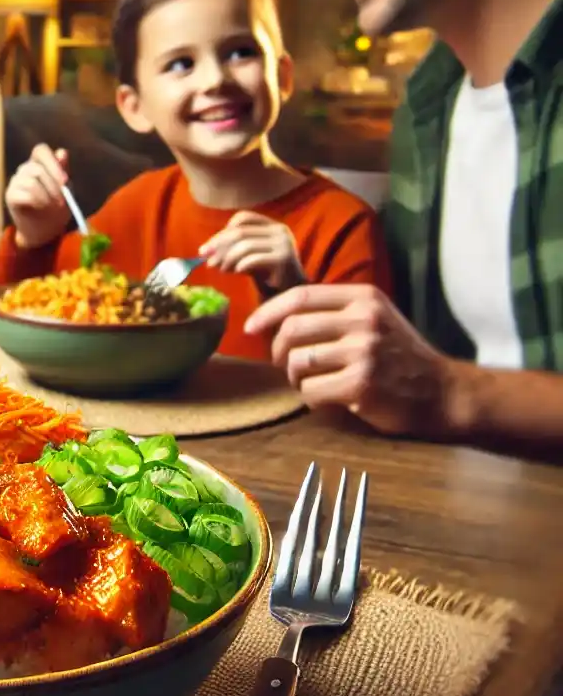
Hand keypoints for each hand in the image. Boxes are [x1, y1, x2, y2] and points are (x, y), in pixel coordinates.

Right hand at [4, 144, 69, 249]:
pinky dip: (37, 202)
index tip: (65, 180)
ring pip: (31, 182)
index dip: (52, 162)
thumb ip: (62, 171)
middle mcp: (25, 169)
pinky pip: (25, 194)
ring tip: (52, 205)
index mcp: (39, 163)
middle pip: (37, 168)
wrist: (45, 230)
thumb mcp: (65, 189)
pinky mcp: (10, 195)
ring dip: (46, 196)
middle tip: (62, 200)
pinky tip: (41, 207)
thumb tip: (62, 152)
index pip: (41, 150)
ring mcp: (16, 181)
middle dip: (53, 186)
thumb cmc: (56, 207)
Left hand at [199, 211, 304, 292]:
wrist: (290, 295)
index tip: (206, 249)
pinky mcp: (284, 260)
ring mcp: (284, 244)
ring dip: (227, 258)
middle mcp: (280, 230)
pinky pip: (254, 258)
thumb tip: (203, 251)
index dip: (221, 232)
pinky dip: (240, 265)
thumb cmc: (267, 274)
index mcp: (271, 225)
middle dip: (218, 246)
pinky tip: (235, 272)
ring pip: (245, 245)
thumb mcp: (248, 256)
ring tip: (221, 270)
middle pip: (240, 232)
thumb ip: (231, 249)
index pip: (242, 218)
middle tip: (206, 261)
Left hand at [244, 284, 454, 437]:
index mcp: (362, 298)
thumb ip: (334, 312)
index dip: (268, 312)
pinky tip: (326, 399)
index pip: (299, 296)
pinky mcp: (362, 384)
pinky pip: (311, 391)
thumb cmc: (400, 357)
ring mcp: (364, 351)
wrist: (445, 393)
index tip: (251, 327)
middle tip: (284, 365)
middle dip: (278, 351)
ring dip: (294, 378)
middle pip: (292, 329)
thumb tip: (277, 318)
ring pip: (298, 362)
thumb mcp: (374, 318)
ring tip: (310, 383)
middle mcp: (363, 319)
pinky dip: (311, 398)